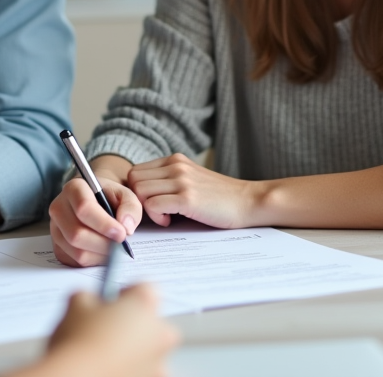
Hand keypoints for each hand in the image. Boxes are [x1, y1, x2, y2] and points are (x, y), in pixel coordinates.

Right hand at [6, 284, 177, 376]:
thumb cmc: (78, 342)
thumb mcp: (76, 303)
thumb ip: (88, 297)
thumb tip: (88, 301)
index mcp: (144, 304)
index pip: (143, 289)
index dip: (125, 294)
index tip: (111, 301)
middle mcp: (158, 331)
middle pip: (152, 321)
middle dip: (134, 323)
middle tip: (107, 328)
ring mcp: (158, 361)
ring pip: (149, 350)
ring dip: (134, 350)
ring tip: (105, 354)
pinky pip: (145, 371)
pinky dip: (132, 370)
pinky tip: (110, 368)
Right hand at [49, 162, 141, 266]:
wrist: (98, 202)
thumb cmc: (111, 198)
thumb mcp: (125, 195)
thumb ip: (131, 207)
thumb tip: (126, 227)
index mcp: (74, 188)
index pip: (83, 208)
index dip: (103, 224)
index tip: (122, 233)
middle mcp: (59, 207)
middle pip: (76, 233)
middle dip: (103, 244)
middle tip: (121, 245)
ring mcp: (55, 228)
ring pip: (76, 250)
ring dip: (100, 254)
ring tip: (114, 248)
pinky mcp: (57, 246)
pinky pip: (74, 261)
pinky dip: (93, 261)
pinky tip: (103, 252)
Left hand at [127, 153, 263, 228]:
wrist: (249, 201)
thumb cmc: (220, 198)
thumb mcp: (191, 179)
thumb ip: (168, 181)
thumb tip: (139, 196)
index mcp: (175, 160)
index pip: (136, 171)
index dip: (138, 191)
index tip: (152, 204)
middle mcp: (176, 166)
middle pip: (133, 180)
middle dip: (139, 200)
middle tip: (156, 212)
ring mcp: (182, 180)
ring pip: (140, 191)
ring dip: (147, 209)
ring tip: (165, 216)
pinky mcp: (188, 198)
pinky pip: (153, 205)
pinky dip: (157, 217)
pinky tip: (170, 221)